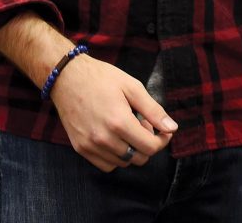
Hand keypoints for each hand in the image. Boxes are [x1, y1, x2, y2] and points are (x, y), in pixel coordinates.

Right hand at [50, 54, 177, 171]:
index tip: (164, 130)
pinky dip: (116, 157)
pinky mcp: (80, 148)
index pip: (150, 147)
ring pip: (123, 163)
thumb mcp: (133, 87)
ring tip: (129, 128)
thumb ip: (154, 110)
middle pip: (138, 158)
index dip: (162, 140)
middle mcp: (104, 139)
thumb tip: (172, 128)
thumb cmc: (102, 78)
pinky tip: (116, 138)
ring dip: (132, 150)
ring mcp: (90, 146)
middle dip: (148, 144)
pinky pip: (105, 165)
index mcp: (119, 122)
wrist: (68, 78)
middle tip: (144, 124)